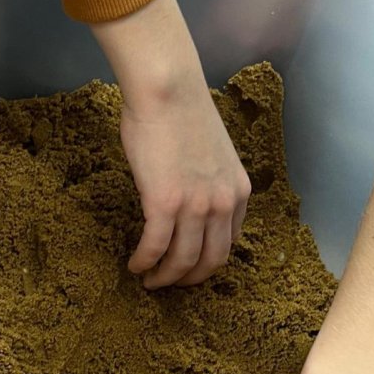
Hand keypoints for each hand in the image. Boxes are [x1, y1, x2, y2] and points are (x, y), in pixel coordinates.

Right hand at [92, 0, 249, 287]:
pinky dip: (145, 262)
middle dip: (188, 279)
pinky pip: (156, 247)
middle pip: (210, 261)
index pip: (229, 243)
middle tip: (168, 283)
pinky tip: (134, 266)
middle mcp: (224, 204)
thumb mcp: (211, 153)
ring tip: (148, 281)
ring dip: (165, 278)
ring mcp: (196, 207)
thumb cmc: (182, 112)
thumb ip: (205, 182)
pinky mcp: (166, 204)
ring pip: (183, 261)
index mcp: (239, 192)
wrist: (168, 90)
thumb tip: (185, 198)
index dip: (207, 261)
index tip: (189, 266)